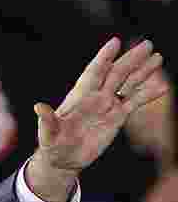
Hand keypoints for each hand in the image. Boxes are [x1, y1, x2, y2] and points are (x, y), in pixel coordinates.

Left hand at [27, 38, 168, 201]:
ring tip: (158, 58)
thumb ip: (47, 121)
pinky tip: (162, 88)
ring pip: (127, 84)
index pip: (94, 72)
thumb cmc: (52, 145)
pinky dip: (148, 95)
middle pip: (116, 73)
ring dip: (142, 72)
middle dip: (130, 59)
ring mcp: (107, 105)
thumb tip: (38, 107)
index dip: (103, 58)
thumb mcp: (48, 134)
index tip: (115, 42)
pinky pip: (134, 103)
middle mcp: (95, 97)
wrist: (63, 158)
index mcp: (79, 96)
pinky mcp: (116, 117)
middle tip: (147, 44)